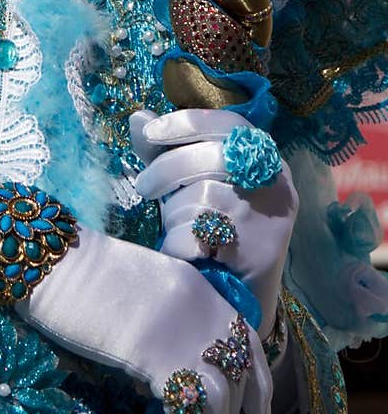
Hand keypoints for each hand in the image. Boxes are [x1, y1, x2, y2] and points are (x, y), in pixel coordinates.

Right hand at [16, 226, 271, 413]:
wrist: (59, 261)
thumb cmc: (87, 274)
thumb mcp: (147, 287)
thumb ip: (172, 321)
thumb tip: (176, 371)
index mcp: (203, 291)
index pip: (248, 344)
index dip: (258, 387)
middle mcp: (205, 312)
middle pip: (235, 380)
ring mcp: (185, 335)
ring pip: (218, 404)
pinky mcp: (159, 359)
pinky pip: (186, 413)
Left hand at [130, 108, 298, 335]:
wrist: (243, 295)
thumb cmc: (215, 228)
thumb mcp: (196, 183)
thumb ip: (171, 152)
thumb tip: (138, 118)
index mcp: (265, 157)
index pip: (230, 124)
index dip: (187, 122)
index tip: (151, 133)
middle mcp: (275, 183)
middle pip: (211, 158)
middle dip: (166, 169)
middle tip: (144, 186)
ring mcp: (269, 217)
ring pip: (202, 197)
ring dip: (174, 214)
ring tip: (177, 226)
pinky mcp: (259, 252)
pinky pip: (198, 234)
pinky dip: (178, 242)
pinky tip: (182, 250)